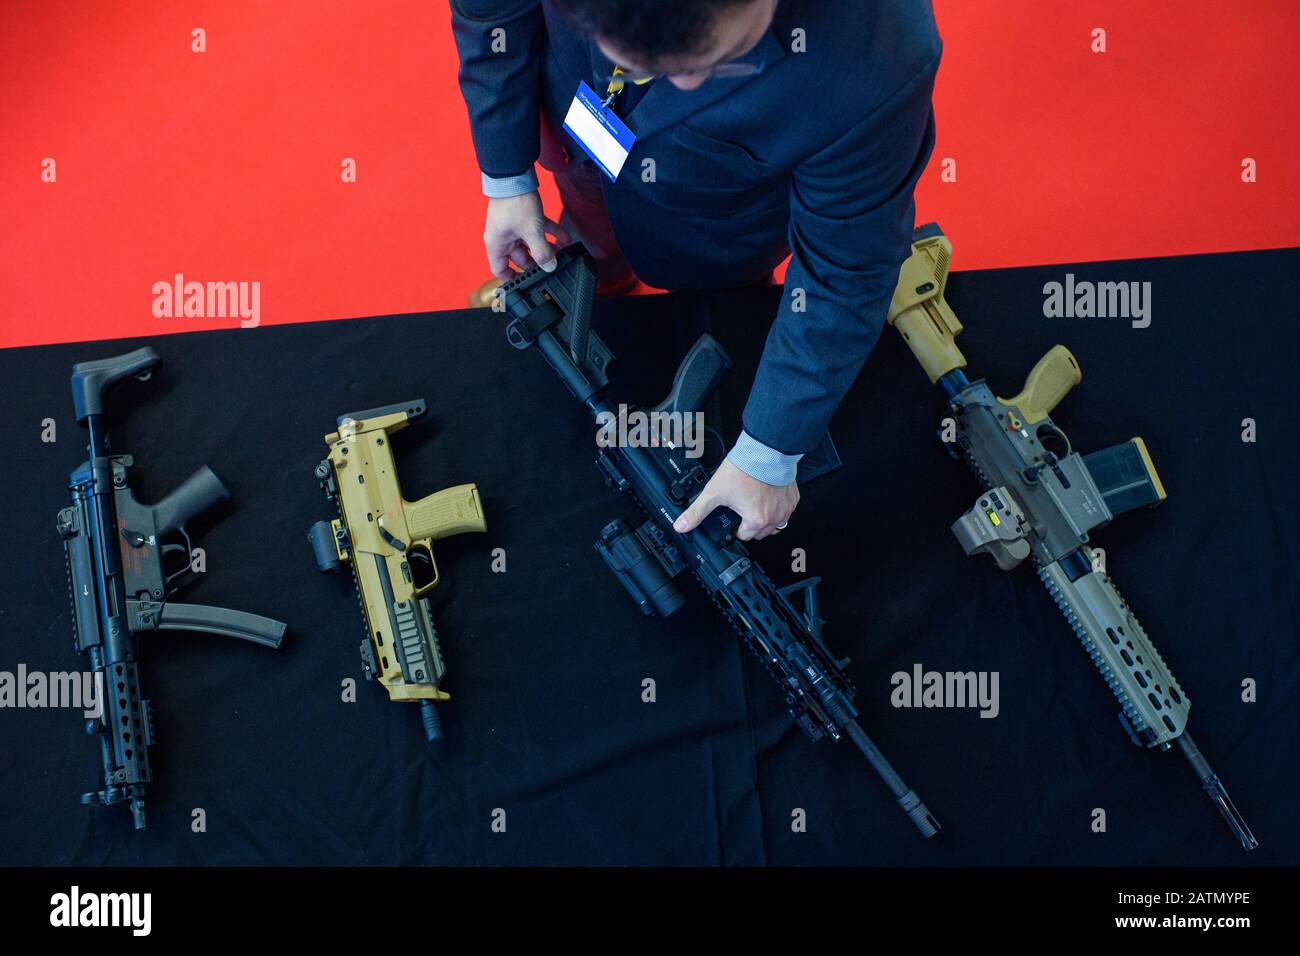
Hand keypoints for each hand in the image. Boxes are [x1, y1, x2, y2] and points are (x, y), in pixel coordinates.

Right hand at [484, 191, 571, 279]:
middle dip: (536, 262)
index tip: (525, 284)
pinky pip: (537, 230)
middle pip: (519, 258)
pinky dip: (550, 234)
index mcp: (497, 244)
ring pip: (530, 243)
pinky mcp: (523, 217)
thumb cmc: (513, 202)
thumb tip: (549, 267)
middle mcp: (504, 237)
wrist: (514, 175)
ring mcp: (514, 227)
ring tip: (561, 254)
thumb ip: (541, 252)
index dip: (511, 279)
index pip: (499, 269)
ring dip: (545, 249)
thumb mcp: (531, 231)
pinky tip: (565, 238)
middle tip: (551, 267)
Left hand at [672, 458, 798, 540]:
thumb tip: (682, 525)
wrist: (765, 451)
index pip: (745, 536)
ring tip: (756, 504)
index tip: (734, 522)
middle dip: (751, 525)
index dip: (736, 530)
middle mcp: (774, 518)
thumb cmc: (744, 470)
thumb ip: (697, 512)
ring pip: (777, 524)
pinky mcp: (793, 498)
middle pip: (761, 532)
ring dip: (767, 519)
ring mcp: (786, 508)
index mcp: (756, 520)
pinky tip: (768, 496)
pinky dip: (778, 506)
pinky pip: (787, 510)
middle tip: (743, 510)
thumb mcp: (714, 492)